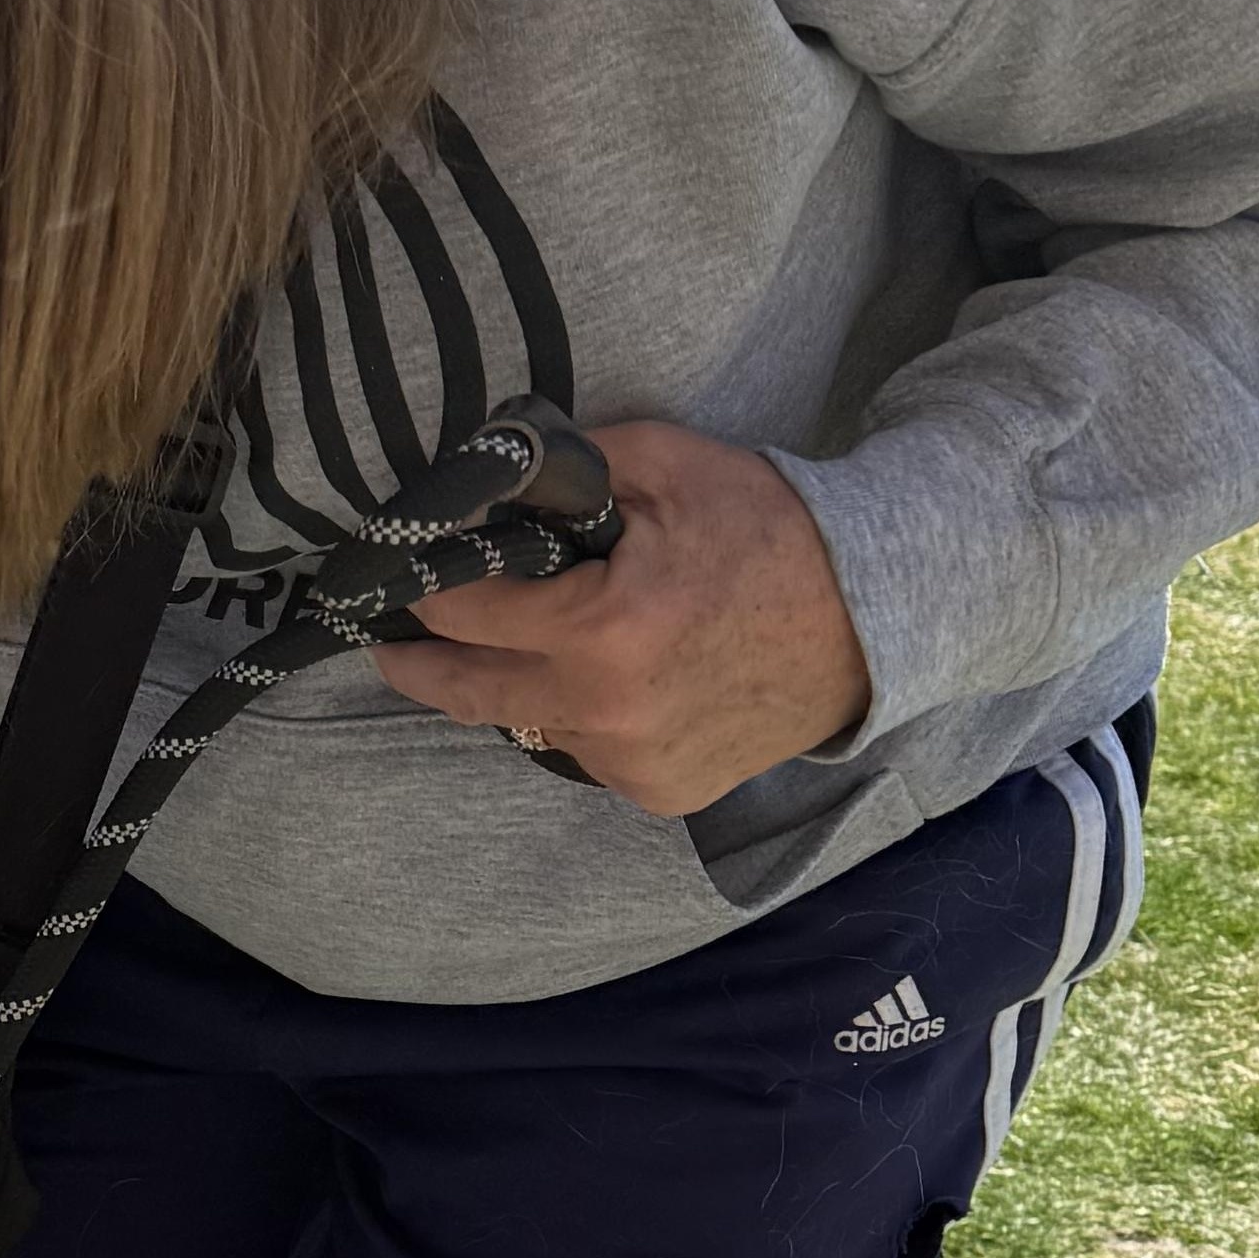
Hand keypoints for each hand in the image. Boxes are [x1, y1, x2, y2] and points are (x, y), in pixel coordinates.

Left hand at [370, 420, 872, 816]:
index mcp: (600, 631)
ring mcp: (630, 762)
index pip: (462, 611)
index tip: (389, 576)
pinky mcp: (659, 792)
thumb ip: (559, 467)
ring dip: (515, 684)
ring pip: (526, 722)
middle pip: (463, 691)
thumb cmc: (769, 529)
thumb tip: (476, 473)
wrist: (873, 614)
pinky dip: (579, 716)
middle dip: (416, 662)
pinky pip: (584, 751)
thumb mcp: (663, 464)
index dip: (421, 586)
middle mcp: (605, 712)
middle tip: (385, 642)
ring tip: (528, 640)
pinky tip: (611, 677)